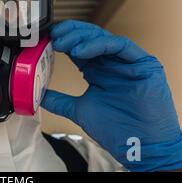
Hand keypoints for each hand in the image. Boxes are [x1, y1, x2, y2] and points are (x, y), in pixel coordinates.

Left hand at [41, 20, 181, 170]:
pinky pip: (120, 45)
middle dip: (69, 33)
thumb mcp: (79, 110)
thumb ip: (59, 100)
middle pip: (89, 38)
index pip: (79, 47)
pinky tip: (80, 51)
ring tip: (62, 43)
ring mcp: (128, 62)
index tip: (46, 40)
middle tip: (53, 36)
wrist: (143, 148)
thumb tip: (37, 95)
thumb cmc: (117, 129)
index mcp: (98, 71)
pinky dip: (98, 44)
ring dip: (80, 37)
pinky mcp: (144, 63)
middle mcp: (112, 63)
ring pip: (103, 37)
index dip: (62, 40)